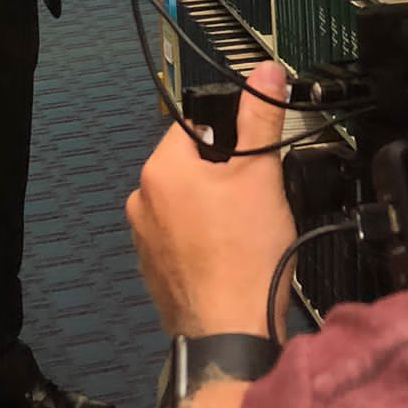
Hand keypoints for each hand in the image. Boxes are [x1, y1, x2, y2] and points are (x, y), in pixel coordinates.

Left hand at [127, 63, 297, 338]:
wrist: (232, 334)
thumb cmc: (245, 255)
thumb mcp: (261, 174)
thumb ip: (261, 118)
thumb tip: (265, 74)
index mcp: (160, 170)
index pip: (194, 123)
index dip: (232, 133)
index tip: (255, 152)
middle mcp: (141, 202)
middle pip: (192, 164)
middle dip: (226, 174)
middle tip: (258, 194)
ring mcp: (145, 241)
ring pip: (189, 204)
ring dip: (217, 207)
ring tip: (249, 229)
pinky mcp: (157, 272)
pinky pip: (184, 239)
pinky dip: (208, 240)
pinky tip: (234, 255)